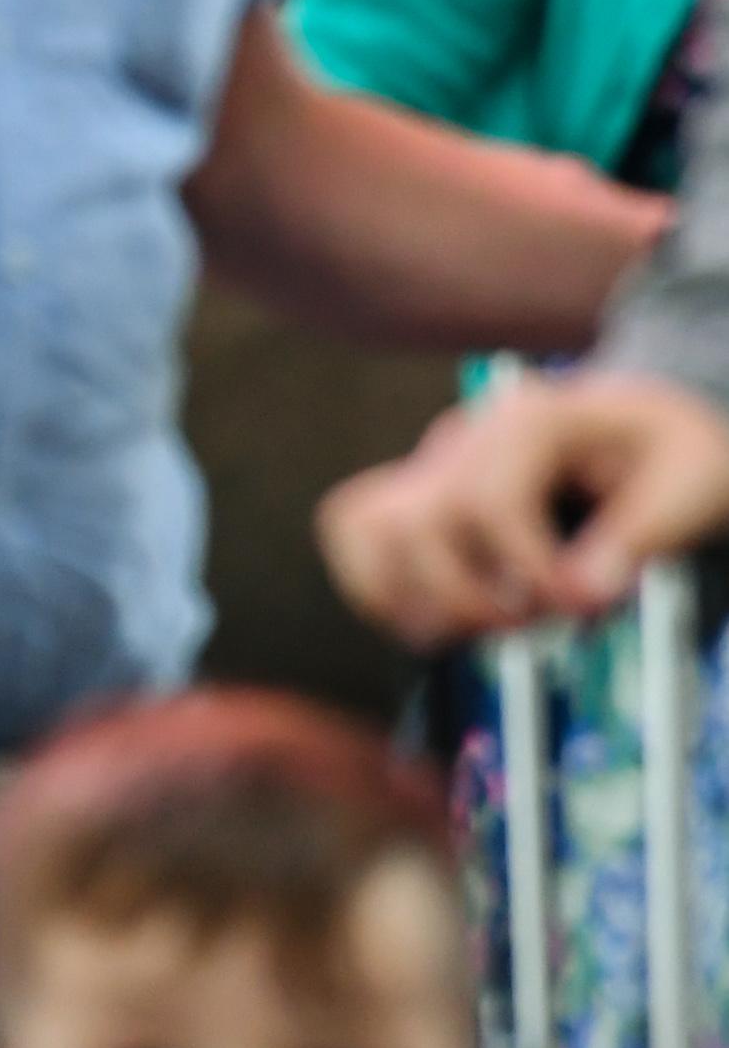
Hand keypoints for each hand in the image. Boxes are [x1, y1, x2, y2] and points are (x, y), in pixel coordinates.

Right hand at [319, 368, 728, 644]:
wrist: (648, 430)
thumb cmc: (673, 453)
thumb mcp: (691, 484)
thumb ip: (640, 536)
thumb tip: (581, 594)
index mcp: (529, 420)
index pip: (485, 499)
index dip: (526, 569)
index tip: (578, 608)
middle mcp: (463, 438)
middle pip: (414, 523)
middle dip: (466, 595)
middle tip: (530, 624)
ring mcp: (432, 464)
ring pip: (366, 529)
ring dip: (411, 597)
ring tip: (474, 628)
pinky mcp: (417, 493)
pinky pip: (356, 532)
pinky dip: (378, 583)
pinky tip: (436, 615)